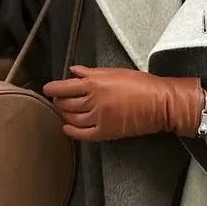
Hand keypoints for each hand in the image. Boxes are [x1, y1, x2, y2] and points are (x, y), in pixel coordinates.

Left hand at [42, 65, 202, 141]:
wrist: (159, 103)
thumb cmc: (140, 84)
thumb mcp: (115, 71)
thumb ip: (92, 72)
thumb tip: (74, 71)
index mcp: (94, 83)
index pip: (64, 87)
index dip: (52, 88)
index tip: (47, 89)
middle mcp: (92, 101)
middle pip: (65, 104)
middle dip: (59, 101)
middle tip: (59, 100)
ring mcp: (98, 118)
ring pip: (72, 119)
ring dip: (65, 115)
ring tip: (65, 111)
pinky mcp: (105, 132)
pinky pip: (82, 134)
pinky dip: (72, 132)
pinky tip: (67, 128)